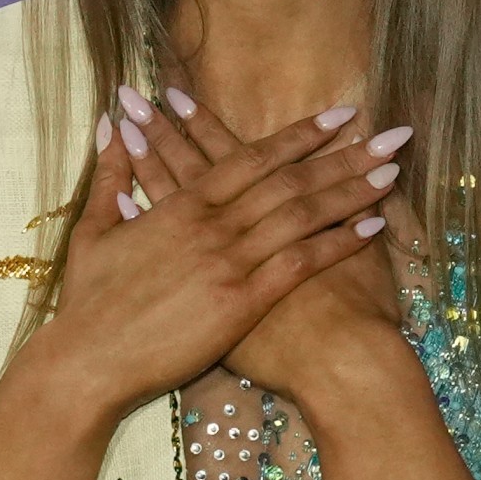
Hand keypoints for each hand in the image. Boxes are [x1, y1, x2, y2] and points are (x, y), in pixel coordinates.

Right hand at [44, 95, 396, 418]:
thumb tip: (112, 126)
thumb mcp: (94, 230)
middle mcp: (213, 225)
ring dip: (351, 190)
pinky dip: (338, 243)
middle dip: (343, 154)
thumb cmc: (88, 302)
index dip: (299, 135)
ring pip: (303, 214)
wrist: (87, 363)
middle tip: (388, 134)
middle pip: (290, 179)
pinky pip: (300, 264)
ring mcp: (229, 262)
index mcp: (182, 205)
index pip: (251, 158)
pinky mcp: (241, 303)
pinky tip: (372, 229)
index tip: (339, 116)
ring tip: (392, 171)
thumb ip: (111, 176)